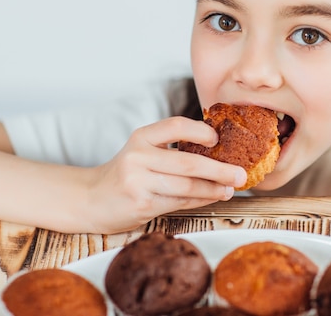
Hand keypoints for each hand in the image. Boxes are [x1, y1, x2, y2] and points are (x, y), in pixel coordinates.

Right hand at [83, 116, 246, 232]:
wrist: (90, 199)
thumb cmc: (126, 174)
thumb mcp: (142, 151)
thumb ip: (171, 149)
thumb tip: (218, 153)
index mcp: (141, 137)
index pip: (175, 126)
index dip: (200, 131)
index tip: (217, 139)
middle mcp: (138, 156)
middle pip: (188, 163)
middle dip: (220, 170)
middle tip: (240, 174)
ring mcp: (138, 182)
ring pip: (187, 186)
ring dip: (214, 189)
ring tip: (230, 189)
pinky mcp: (141, 204)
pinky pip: (179, 202)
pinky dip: (200, 200)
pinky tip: (212, 198)